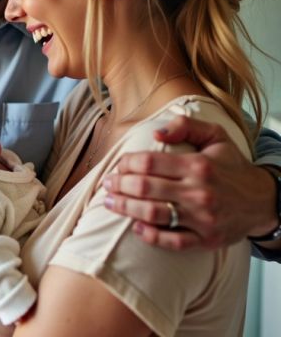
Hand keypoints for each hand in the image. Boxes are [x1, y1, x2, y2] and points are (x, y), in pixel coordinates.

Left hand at [103, 115, 276, 250]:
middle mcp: (200, 192)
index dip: (126, 164)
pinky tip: (136, 227)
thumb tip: (156, 133)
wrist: (262, 200)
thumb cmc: (232, 166)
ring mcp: (203, 218)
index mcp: (198, 165)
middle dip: (119, 185)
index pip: (149, 163)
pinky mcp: (206, 239)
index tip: (118, 166)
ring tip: (110, 202)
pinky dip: (150, 235)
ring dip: (125, 208)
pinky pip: (172, 241)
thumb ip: (186, 126)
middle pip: (145, 188)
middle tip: (107, 184)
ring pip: (153, 214)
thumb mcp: (216, 136)